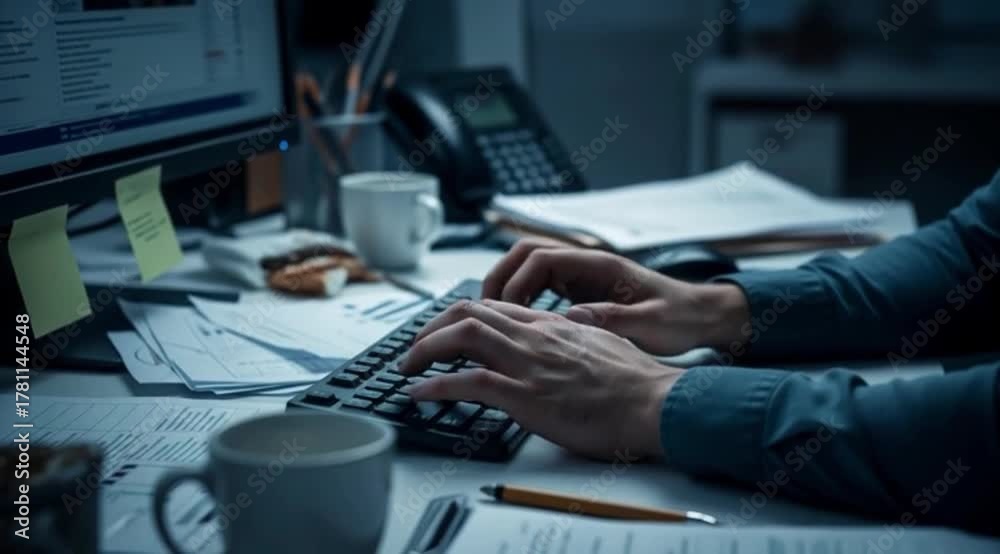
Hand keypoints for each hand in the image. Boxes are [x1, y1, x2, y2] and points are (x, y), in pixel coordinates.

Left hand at [399, 299, 681, 459]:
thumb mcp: (602, 345)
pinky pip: (468, 382)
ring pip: (461, 337)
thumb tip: (564, 334)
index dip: (459, 316)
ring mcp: (528, 364)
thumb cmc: (637, 382)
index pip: (493, 307)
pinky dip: (436, 386)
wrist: (656, 403)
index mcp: (550, 325)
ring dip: (424, 350)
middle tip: (414, 348)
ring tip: (406, 366)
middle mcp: (534, 336)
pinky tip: (419, 393)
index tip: (442, 332)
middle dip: (431, 328)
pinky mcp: (527, 395)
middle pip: (468, 313)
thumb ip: (575, 337)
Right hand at [482, 239, 749, 354]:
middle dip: (499, 278)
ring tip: (493, 320)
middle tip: (484, 311)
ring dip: (506, 289)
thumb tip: (573, 319)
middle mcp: (586, 264)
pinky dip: (521, 301)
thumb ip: (614, 320)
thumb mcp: (652, 323)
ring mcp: (582, 276)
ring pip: (528, 270)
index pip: (541, 258)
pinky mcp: (582, 291)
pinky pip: (540, 287)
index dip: (517, 282)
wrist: (702, 316)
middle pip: (525, 255)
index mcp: (600, 265)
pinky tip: (517, 327)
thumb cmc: (681, 317)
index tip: (507, 311)